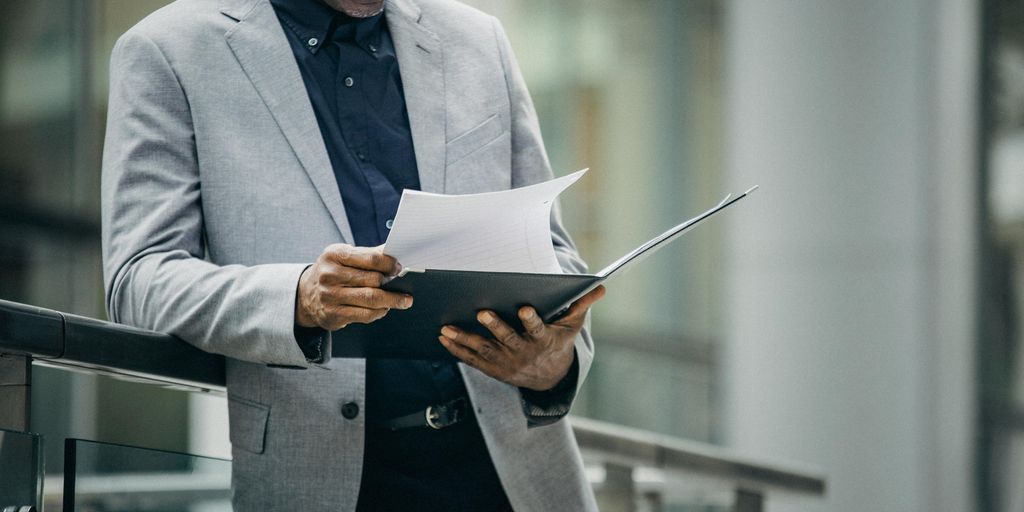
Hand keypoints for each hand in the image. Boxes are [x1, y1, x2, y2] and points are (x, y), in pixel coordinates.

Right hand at [295, 244, 412, 329]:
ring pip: (371, 299)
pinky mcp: (333, 314)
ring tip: (403, 300)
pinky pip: (364, 315)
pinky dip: (379, 312)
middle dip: (392, 283)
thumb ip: (367, 254)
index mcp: (334, 255)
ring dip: (392, 300)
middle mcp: (329, 275)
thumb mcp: (344, 256)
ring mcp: (330, 296)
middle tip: (402, 285)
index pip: (371, 258)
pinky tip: (384, 308)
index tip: (399, 267)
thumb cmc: (332, 272)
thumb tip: (392, 252)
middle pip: (373, 280)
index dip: (389, 263)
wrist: (306, 294)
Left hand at [438, 285, 605, 390]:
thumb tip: (601, 288)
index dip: (532, 320)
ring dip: (465, 339)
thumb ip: (581, 305)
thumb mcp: (571, 326)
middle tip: (482, 313)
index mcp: (543, 340)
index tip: (526, 308)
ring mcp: (506, 363)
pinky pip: (473, 360)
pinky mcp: (493, 369)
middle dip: (495, 327)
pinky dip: (457, 350)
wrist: (548, 378)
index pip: (538, 330)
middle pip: (508, 339)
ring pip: (484, 350)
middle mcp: (524, 353)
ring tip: (447, 328)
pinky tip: (443, 338)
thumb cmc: (558, 342)